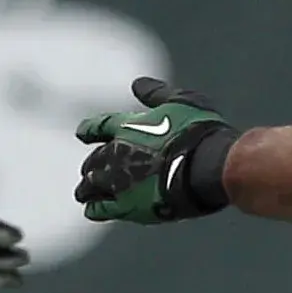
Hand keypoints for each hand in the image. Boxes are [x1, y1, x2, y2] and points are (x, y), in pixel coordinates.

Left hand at [76, 78, 237, 224]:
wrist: (209, 166)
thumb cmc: (199, 131)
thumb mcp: (181, 101)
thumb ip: (155, 94)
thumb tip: (137, 83)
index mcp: (127, 127)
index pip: (98, 127)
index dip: (89, 130)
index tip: (82, 133)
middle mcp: (116, 154)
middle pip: (93, 160)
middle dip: (91, 164)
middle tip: (89, 170)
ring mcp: (119, 182)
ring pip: (91, 186)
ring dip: (87, 187)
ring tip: (85, 192)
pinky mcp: (127, 207)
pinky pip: (101, 209)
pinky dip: (94, 209)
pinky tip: (91, 210)